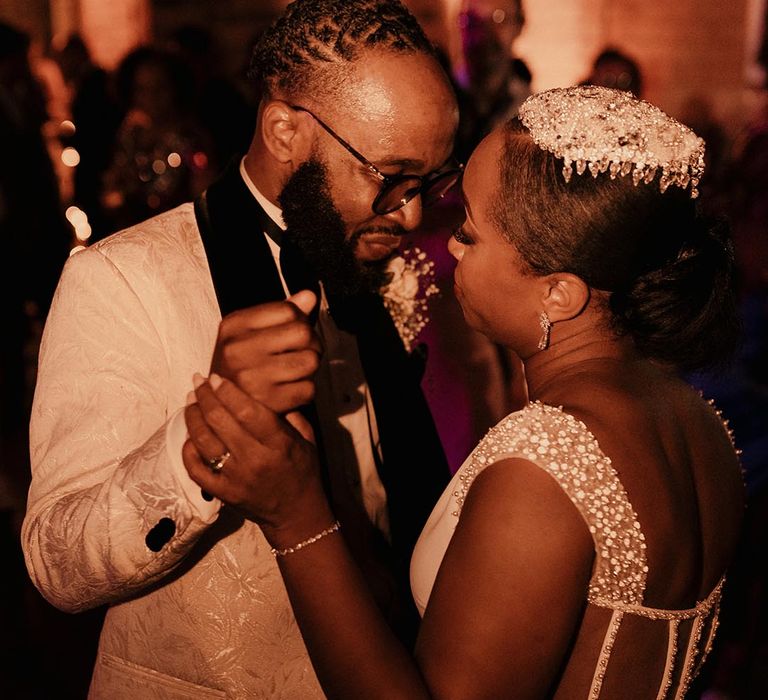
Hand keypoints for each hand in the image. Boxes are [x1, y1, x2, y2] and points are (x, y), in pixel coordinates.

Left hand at [183, 373, 329, 531]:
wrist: (296, 514)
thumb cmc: (303, 472)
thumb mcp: (307, 439)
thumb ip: (291, 414)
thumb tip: (268, 390)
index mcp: (278, 444)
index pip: (247, 411)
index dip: (227, 391)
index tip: (216, 377)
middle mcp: (255, 460)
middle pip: (220, 421)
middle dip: (205, 396)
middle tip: (198, 382)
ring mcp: (235, 478)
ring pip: (204, 441)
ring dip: (193, 417)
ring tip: (190, 401)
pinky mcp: (222, 493)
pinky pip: (196, 469)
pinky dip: (188, 449)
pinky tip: (189, 434)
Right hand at [209, 290, 320, 413]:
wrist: (221, 406)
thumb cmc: (241, 364)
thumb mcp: (251, 331)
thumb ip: (281, 311)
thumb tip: (309, 296)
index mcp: (234, 325)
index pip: (288, 310)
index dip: (300, 320)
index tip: (294, 332)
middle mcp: (238, 350)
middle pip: (303, 333)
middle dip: (311, 342)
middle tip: (301, 351)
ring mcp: (251, 378)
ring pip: (310, 361)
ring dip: (309, 367)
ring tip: (295, 370)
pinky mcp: (267, 403)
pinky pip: (308, 389)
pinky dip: (305, 390)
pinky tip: (290, 389)